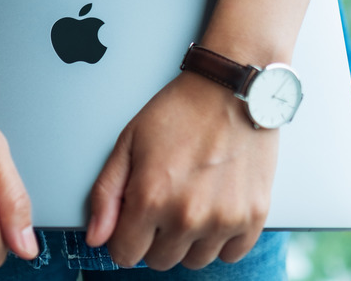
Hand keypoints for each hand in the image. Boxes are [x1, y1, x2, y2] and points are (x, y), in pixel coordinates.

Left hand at [85, 71, 277, 269]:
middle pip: (159, 260)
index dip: (123, 238)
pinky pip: (231, 254)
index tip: (132, 221)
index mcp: (151, 199)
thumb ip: (106, 194)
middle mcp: (188, 216)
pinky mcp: (254, 216)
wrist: (231, 89)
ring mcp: (224, 219)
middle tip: (163, 203)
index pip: (125, 255)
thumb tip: (96, 237)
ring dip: (188, 241)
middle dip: (154, 238)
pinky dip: (221, 239)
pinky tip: (214, 209)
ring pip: (194, 261)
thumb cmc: (179, 111)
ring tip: (190, 202)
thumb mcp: (128, 143)